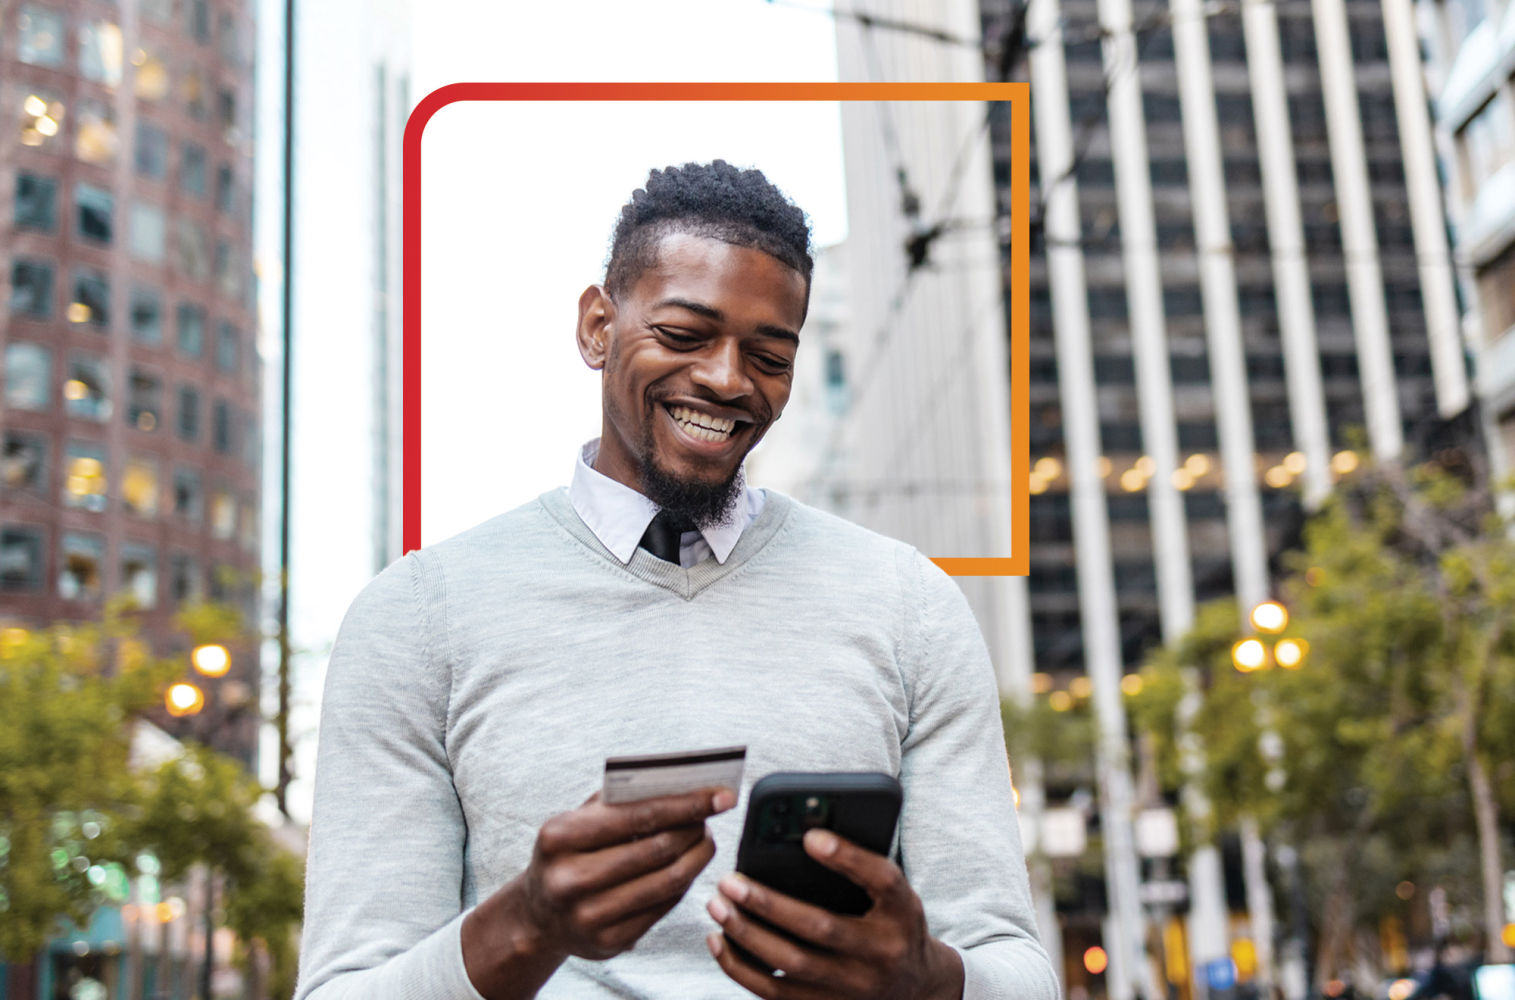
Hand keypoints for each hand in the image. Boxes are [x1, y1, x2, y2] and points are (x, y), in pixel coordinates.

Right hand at [462, 786, 735, 999]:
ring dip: (697, 857)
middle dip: (694, 829)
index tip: (720, 796)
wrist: (539, 916)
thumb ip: (620, 799)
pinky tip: (687, 868)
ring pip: (666, 881)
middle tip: (711, 816)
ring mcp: (587, 916)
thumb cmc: (568, 854)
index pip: (638, 815)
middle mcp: (569, 879)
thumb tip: (682, 783)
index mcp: (559, 837)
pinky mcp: (608, 942)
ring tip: (705, 840)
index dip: (686, 804)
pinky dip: (683, 884)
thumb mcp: (577, 820)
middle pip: (657, 849)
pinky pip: (662, 908)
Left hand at [704, 829, 963, 999]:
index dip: (847, 857)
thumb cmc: (894, 924)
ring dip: (748, 935)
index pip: (881, 879)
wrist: (915, 986)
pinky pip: (776, 994)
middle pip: (821, 928)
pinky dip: (742, 968)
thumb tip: (805, 837)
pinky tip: (720, 941)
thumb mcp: (893, 892)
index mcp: (901, 912)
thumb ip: (861, 866)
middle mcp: (880, 953)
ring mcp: (853, 987)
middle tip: (730, 881)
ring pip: (792, 965)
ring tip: (718, 906)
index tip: (810, 837)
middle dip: (770, 904)